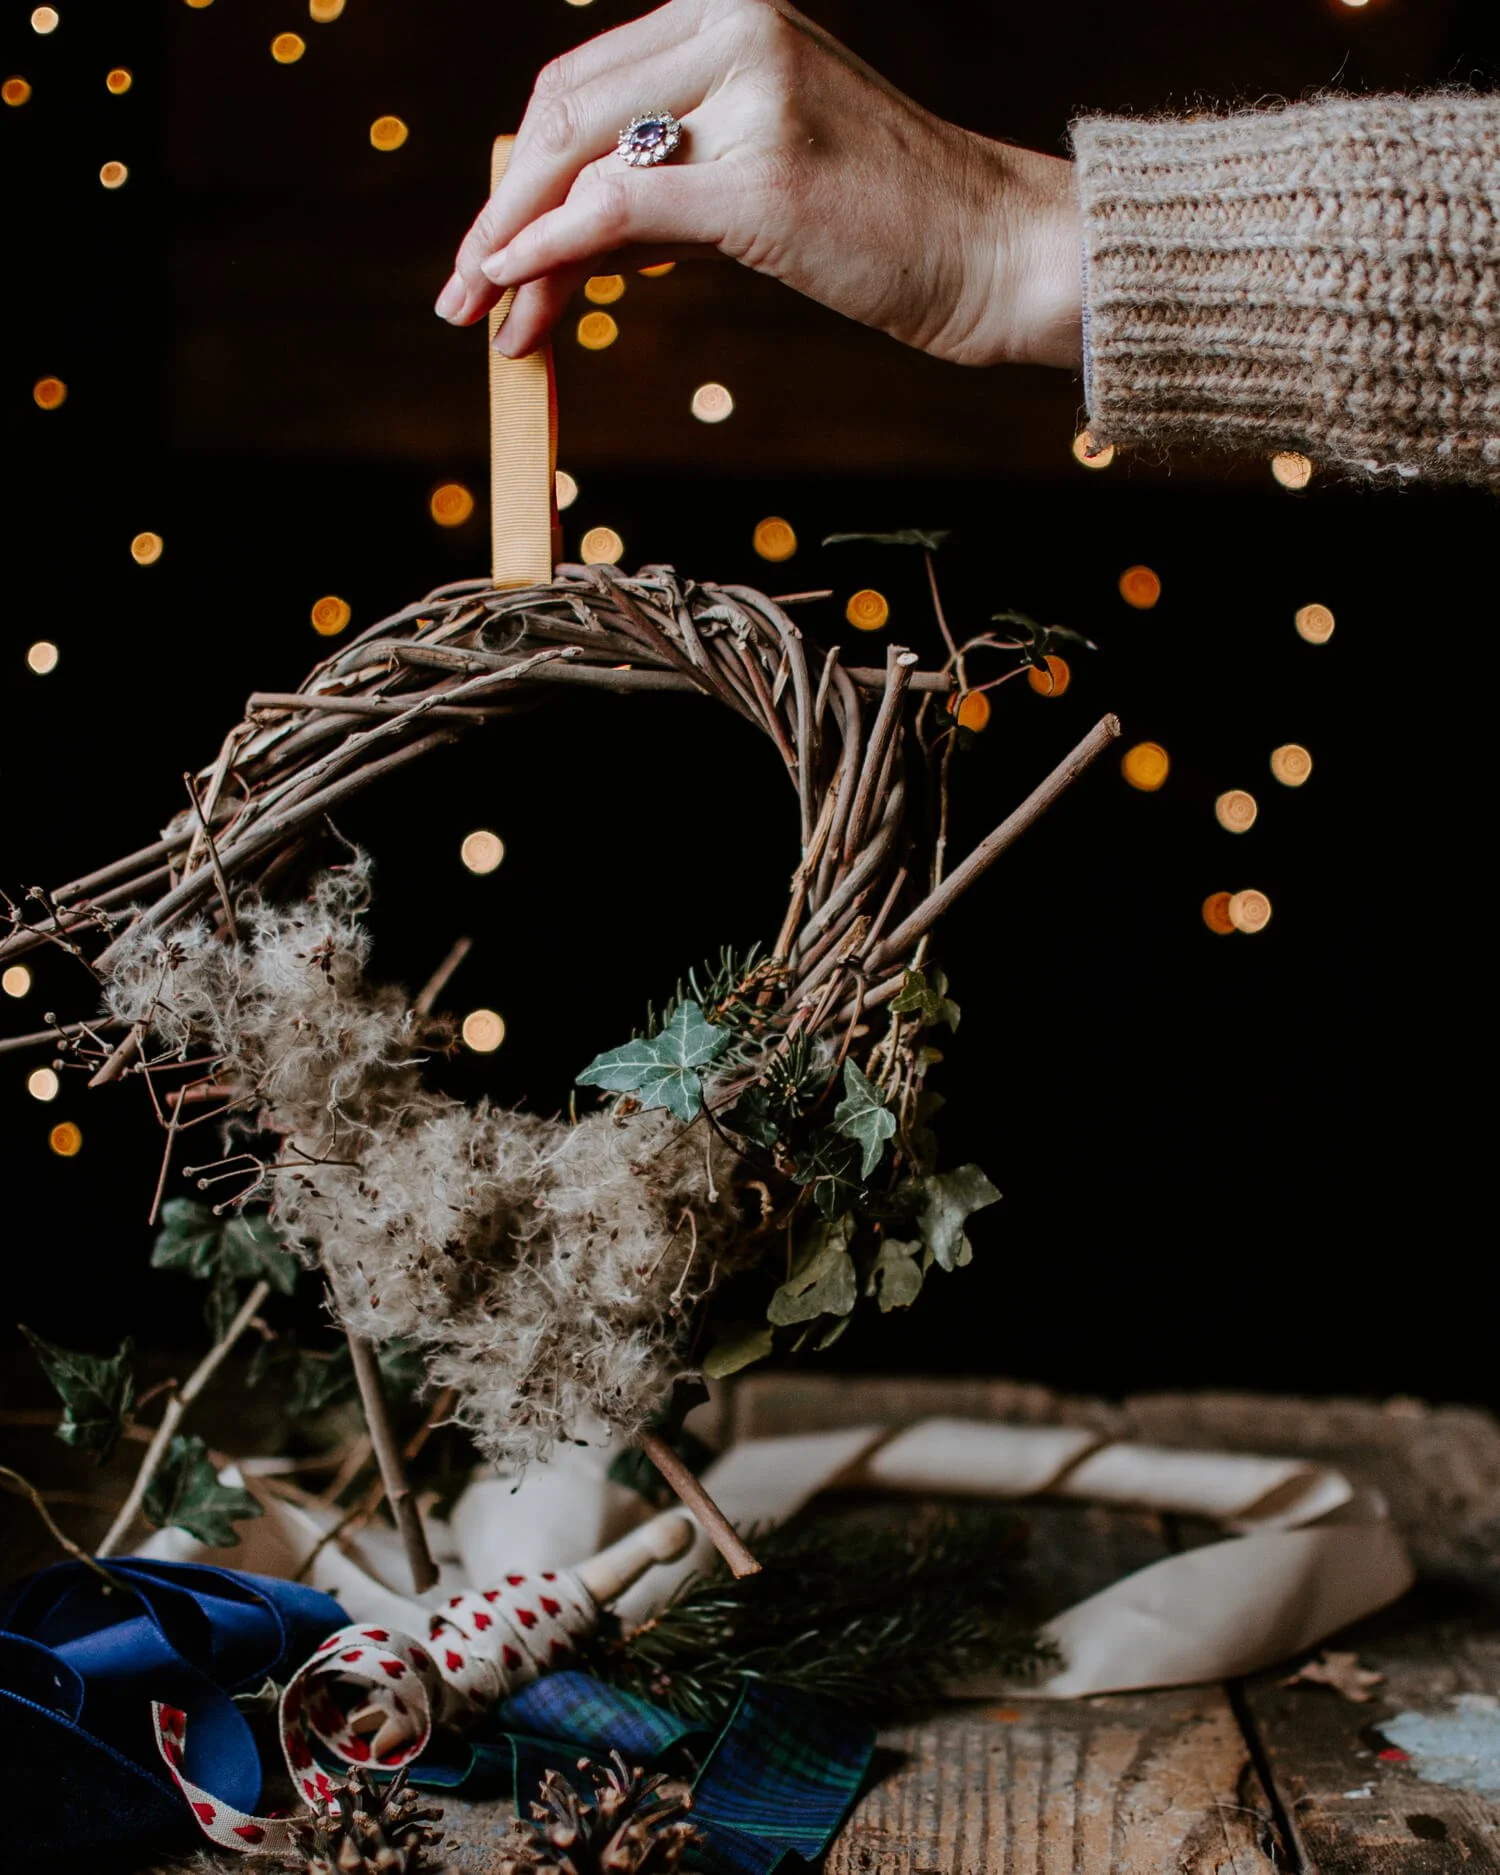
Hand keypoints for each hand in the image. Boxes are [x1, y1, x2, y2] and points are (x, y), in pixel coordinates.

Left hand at [433, 0, 1081, 370]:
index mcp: (732, 8)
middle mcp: (737, 24)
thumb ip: (663, 179)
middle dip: (502, 213)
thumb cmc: (883, 222)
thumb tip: (556, 229)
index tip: (487, 248)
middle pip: (567, 113)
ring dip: (518, 249)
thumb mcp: (758, 172)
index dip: (520, 170)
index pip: (585, 82)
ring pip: (582, 161)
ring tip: (493, 323)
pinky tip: (514, 289)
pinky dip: (551, 251)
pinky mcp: (766, 179)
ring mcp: (755, 95)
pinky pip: (618, 210)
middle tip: (464, 297)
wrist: (993, 252)